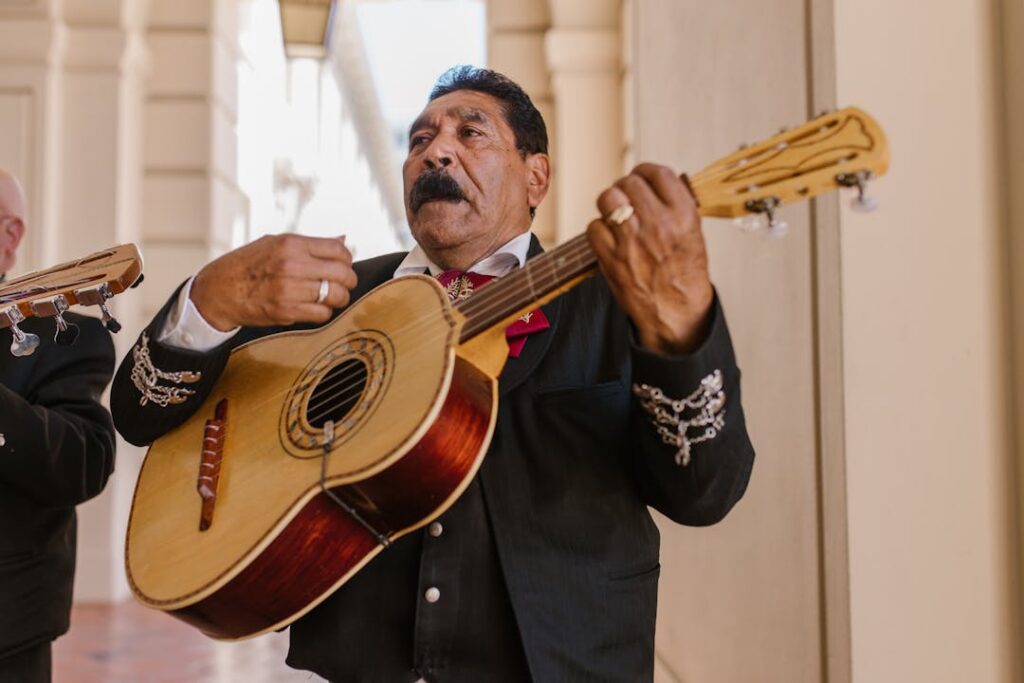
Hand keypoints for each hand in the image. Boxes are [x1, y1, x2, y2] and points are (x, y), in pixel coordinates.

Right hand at [190, 234, 357, 330]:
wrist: (217, 291)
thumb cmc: (246, 265)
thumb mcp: (274, 243)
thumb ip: (309, 245)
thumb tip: (342, 241)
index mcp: (290, 244)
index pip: (337, 250)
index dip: (347, 260)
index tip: (344, 266)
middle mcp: (291, 265)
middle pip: (342, 274)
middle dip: (348, 281)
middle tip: (343, 285)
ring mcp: (289, 289)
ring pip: (336, 296)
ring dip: (338, 299)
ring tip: (330, 297)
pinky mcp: (285, 311)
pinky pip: (321, 314)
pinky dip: (323, 313)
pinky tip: (314, 308)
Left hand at [587, 163, 713, 355]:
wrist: (676, 313)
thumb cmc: (685, 273)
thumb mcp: (693, 234)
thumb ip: (676, 206)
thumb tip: (656, 182)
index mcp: (682, 215)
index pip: (657, 173)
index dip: (645, 172)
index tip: (642, 178)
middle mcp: (657, 224)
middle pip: (628, 182)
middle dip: (625, 187)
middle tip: (627, 198)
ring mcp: (632, 242)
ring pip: (607, 198)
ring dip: (609, 203)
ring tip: (616, 214)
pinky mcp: (612, 259)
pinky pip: (593, 227)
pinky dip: (598, 230)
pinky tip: (609, 237)